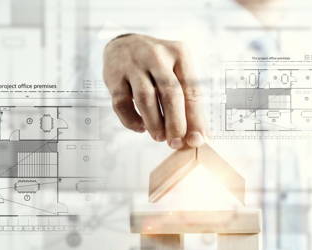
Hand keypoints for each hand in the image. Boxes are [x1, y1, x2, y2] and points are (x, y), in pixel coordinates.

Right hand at [103, 33, 205, 148]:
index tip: (196, 140)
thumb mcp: (178, 74)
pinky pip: (122, 104)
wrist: (124, 45)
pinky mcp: (114, 76)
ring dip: (154, 123)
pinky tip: (140, 127)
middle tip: (176, 143)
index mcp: (180, 54)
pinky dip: (131, 120)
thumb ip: (188, 104)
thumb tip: (197, 138)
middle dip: (175, 122)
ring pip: (146, 98)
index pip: (192, 90)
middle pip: (170, 93)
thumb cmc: (159, 67)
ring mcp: (133, 64)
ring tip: (160, 137)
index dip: (195, 119)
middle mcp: (157, 56)